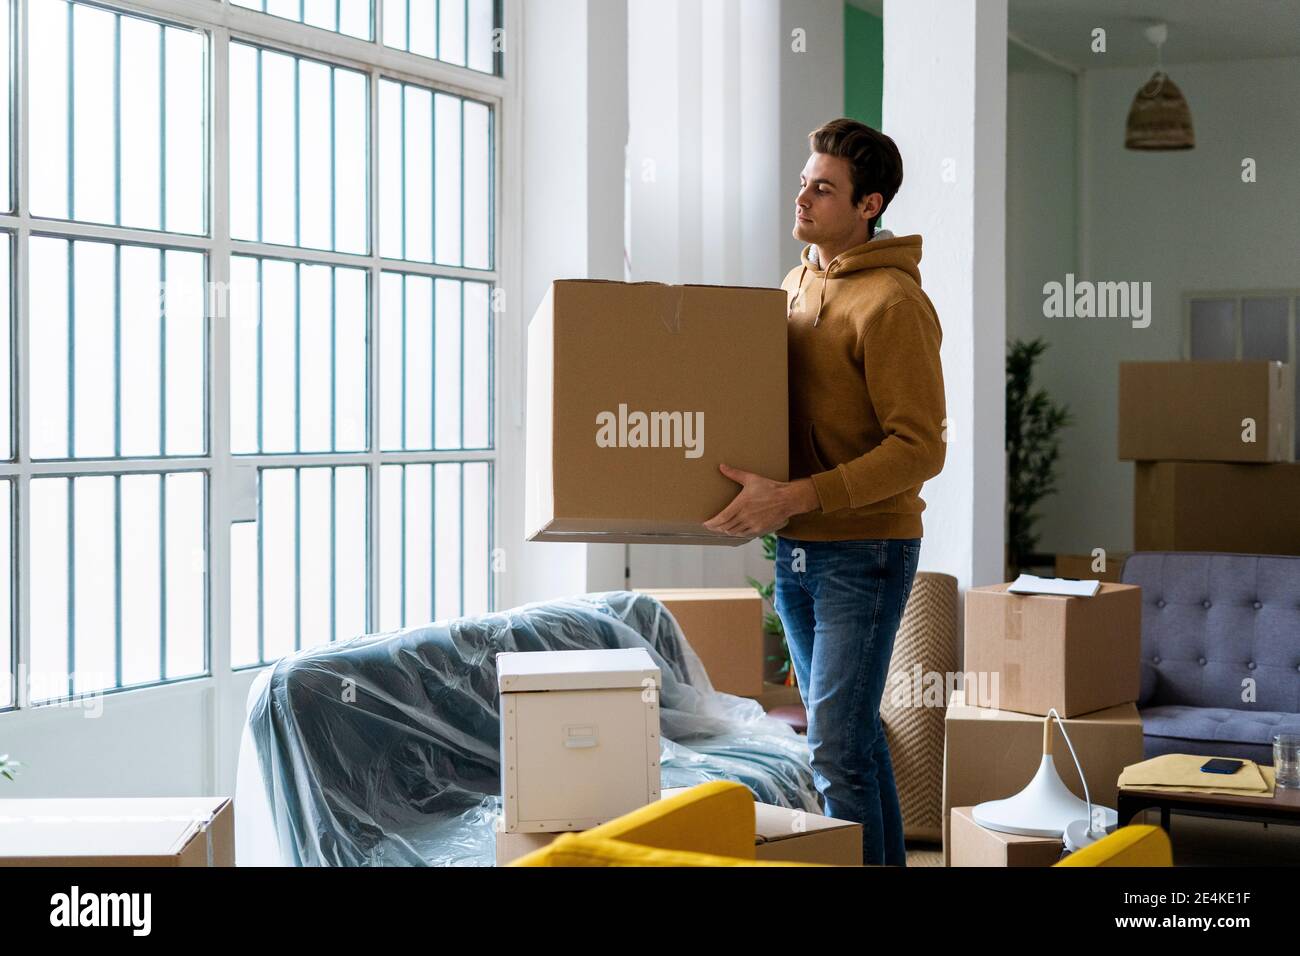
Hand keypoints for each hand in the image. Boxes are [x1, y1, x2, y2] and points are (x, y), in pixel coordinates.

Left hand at [702, 464, 819, 536]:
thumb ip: (735, 474)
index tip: (705, 523)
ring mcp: (752, 524)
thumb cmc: (770, 488)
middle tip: (711, 526)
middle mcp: (745, 516)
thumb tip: (721, 466)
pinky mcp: (760, 529)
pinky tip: (735, 531)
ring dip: (726, 531)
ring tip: (721, 528)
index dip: (711, 523)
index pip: (721, 518)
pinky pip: (744, 535)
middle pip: (725, 527)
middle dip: (716, 528)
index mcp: (741, 504)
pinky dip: (737, 533)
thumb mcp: (751, 478)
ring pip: (734, 532)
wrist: (787, 499)